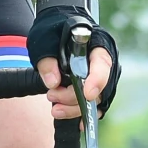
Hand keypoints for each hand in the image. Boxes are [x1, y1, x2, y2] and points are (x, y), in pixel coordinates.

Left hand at [27, 0, 118, 120]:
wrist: (57, 25)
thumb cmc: (52, 29)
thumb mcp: (44, 40)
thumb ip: (47, 60)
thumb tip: (53, 83)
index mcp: (97, 44)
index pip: (103, 64)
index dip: (96, 81)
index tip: (86, 94)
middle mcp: (104, 62)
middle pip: (99, 87)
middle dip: (75, 98)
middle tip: (52, 96)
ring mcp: (101, 75)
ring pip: (96, 99)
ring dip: (75, 108)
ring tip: (55, 109)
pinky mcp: (94, 86)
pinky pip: (95, 104)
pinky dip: (84, 113)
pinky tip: (76, 122)